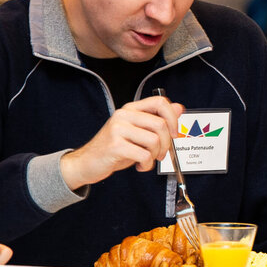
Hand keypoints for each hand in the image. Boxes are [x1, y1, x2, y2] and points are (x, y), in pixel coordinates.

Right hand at [59, 95, 184, 190]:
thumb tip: (179, 108)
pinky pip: (144, 154)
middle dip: (166, 144)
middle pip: (161, 124)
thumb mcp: (138, 132)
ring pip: (154, 140)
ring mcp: (118, 129)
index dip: (173, 118)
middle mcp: (123, 115)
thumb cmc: (115, 148)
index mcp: (131, 109)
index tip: (174, 133)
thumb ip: (156, 119)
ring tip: (146, 159)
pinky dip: (147, 164)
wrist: (88, 162)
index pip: (160, 102)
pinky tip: (140, 165)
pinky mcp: (115, 145)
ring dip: (156, 155)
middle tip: (160, 153)